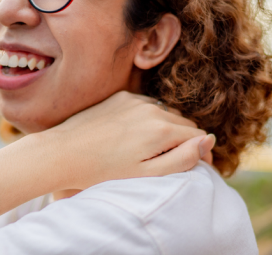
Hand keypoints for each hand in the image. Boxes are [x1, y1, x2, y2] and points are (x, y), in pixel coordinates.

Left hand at [38, 91, 213, 189]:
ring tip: (151, 151)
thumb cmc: (103, 171)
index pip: (198, 136)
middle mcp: (152, 108)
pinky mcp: (120, 97)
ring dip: (166, 128)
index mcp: (162, 128)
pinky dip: (148, 119)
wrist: (63, 153)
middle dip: (185, 140)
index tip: (194, 166)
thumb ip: (182, 158)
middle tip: (173, 161)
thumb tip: (209, 141)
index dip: (200, 153)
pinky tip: (133, 137)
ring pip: (165, 112)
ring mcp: (134, 100)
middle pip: (184, 123)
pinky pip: (145, 106)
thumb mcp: (147, 174)